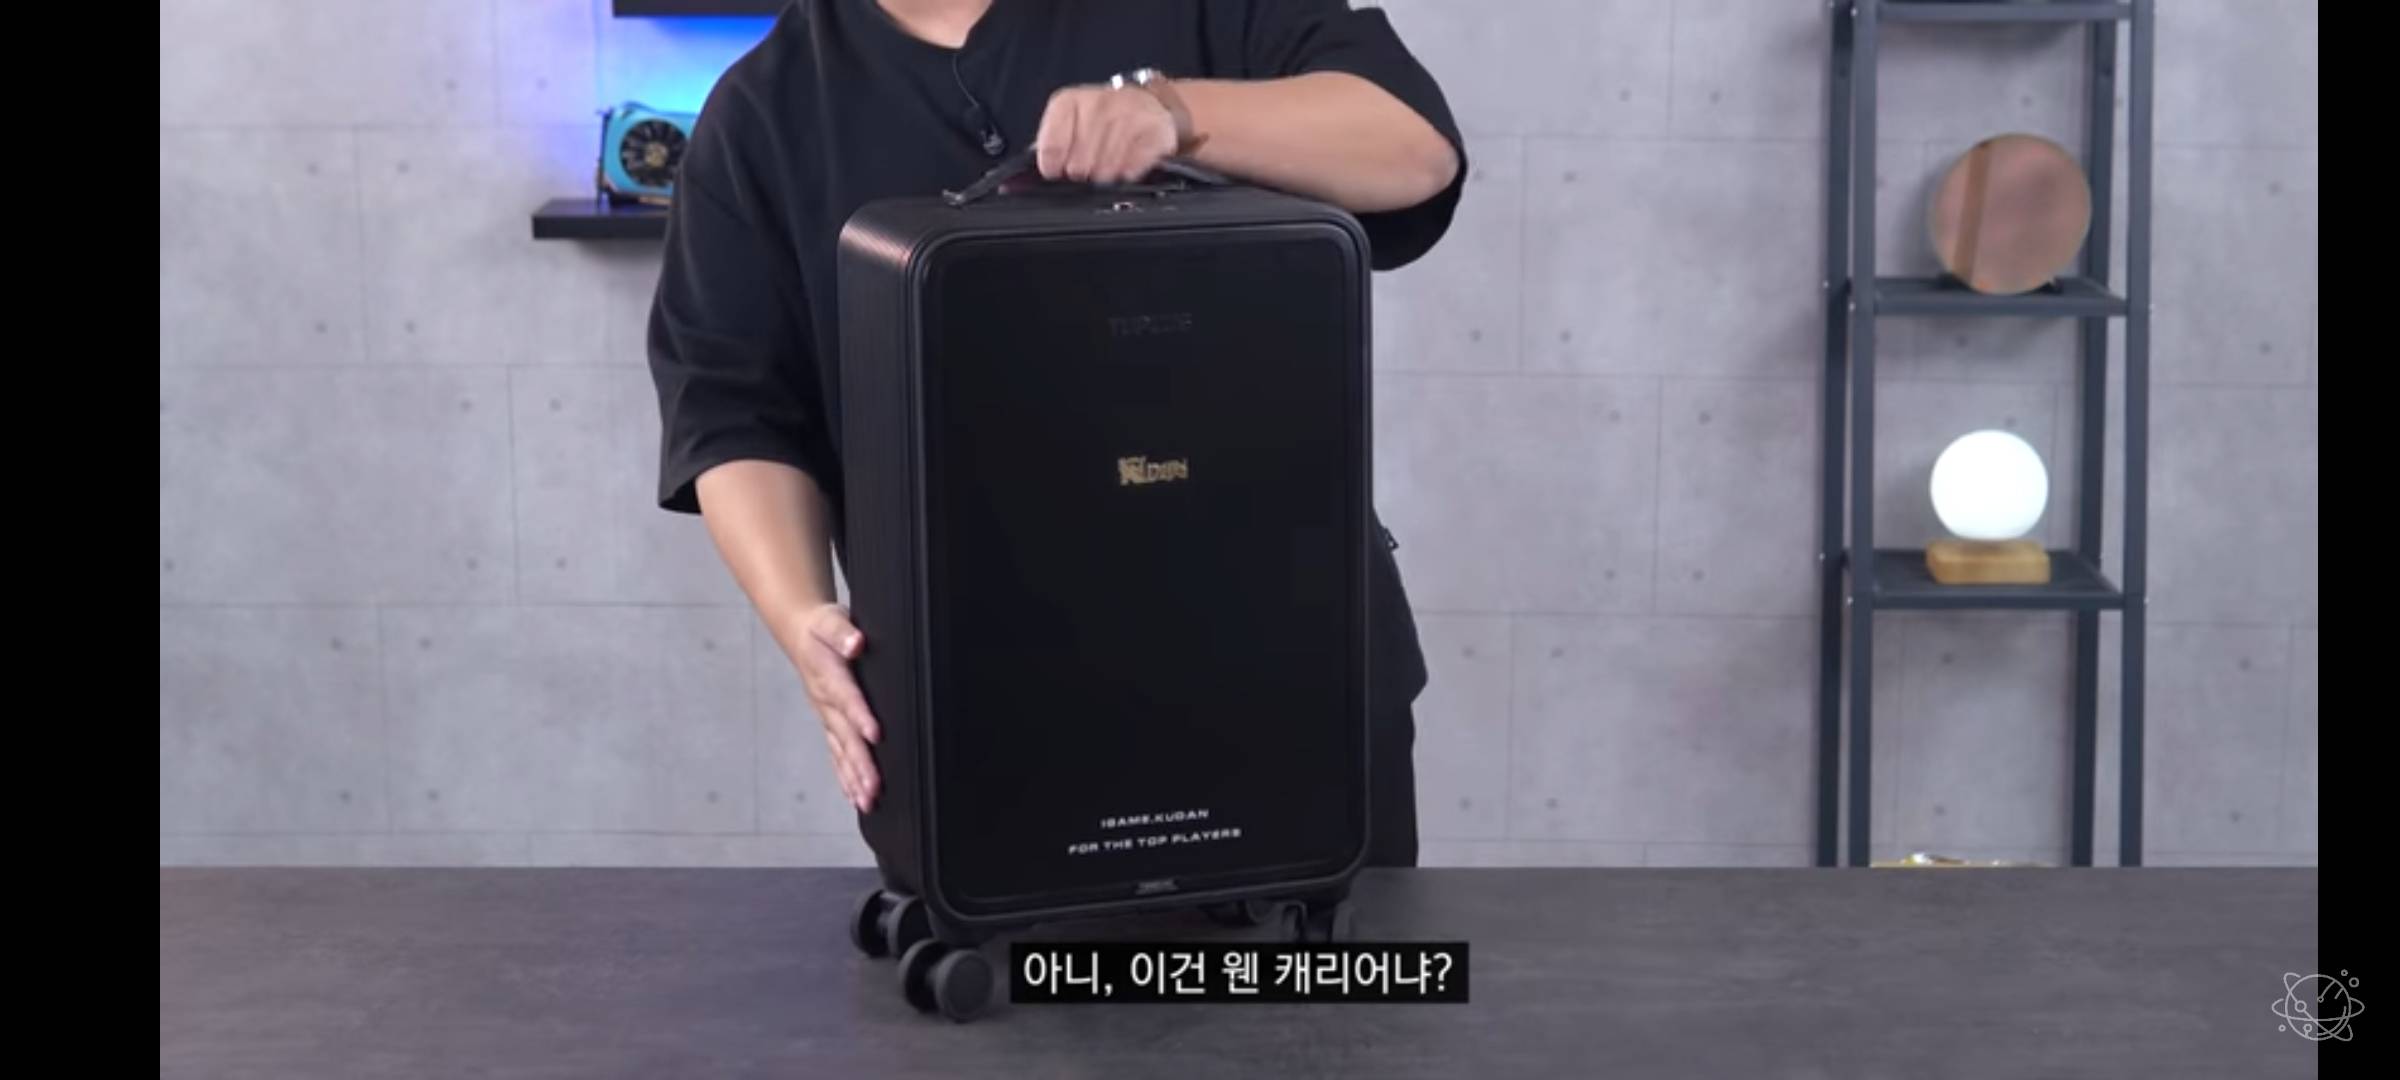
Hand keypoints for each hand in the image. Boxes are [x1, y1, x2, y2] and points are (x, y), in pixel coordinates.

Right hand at [785, 602, 880, 811]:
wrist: (802, 634)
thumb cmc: (822, 627)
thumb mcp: (831, 620)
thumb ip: (842, 631)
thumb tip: (856, 642)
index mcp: (827, 675)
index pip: (846, 698)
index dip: (859, 716)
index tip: (874, 735)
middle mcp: (824, 701)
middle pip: (844, 736)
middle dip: (859, 763)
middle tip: (873, 788)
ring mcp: (825, 716)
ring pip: (840, 752)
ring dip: (853, 778)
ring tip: (868, 801)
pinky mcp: (828, 724)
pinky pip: (836, 754)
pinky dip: (845, 777)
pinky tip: (856, 797)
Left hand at [1034, 83, 1178, 185]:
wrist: (1147, 104)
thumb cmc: (1099, 120)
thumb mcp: (1068, 125)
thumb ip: (1047, 150)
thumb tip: (1016, 186)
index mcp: (1069, 102)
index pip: (1052, 145)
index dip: (1052, 167)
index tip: (1057, 174)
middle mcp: (1098, 103)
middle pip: (1080, 160)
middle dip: (1081, 173)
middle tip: (1085, 172)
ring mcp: (1129, 114)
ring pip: (1108, 165)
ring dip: (1105, 176)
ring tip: (1105, 172)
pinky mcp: (1155, 129)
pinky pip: (1136, 163)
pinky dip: (1129, 173)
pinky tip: (1125, 170)